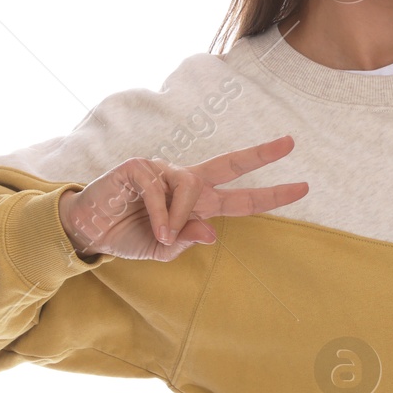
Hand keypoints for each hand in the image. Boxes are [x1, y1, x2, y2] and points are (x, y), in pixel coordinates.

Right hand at [58, 136, 307, 261]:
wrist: (89, 232)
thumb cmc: (128, 237)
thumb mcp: (163, 249)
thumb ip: (188, 240)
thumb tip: (212, 234)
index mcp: (196, 202)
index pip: (239, 198)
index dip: (270, 195)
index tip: (302, 187)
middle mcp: (184, 181)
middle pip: (229, 164)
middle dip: (261, 154)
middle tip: (290, 143)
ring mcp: (163, 170)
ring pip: (192, 187)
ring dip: (179, 216)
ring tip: (162, 236)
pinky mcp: (140, 166)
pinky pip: (160, 189)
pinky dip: (160, 213)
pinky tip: (154, 227)